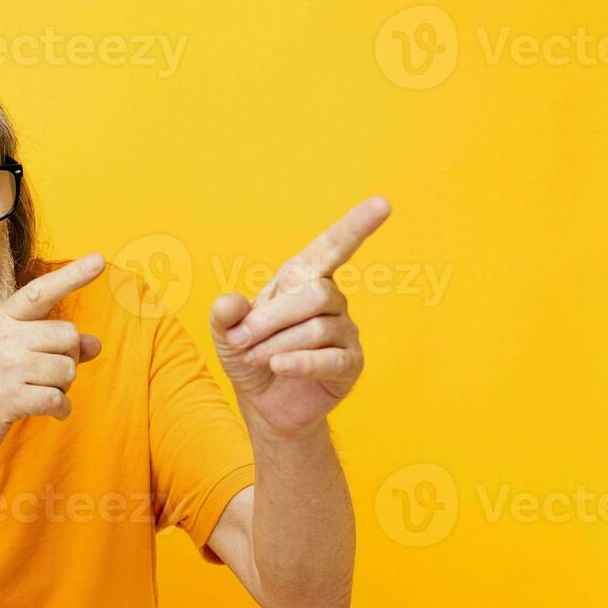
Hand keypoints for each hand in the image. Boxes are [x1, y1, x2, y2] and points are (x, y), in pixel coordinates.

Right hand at [0, 253, 105, 481]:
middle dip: (68, 360)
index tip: (99, 260)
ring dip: (63, 388)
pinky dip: (60, 410)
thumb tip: (96, 344)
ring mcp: (0, 367)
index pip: (39, 292)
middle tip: (47, 378)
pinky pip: (57, 399)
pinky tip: (49, 413)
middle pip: (68, 336)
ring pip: (67, 369)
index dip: (71, 276)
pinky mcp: (5, 398)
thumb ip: (52, 348)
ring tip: (39, 395)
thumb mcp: (9, 361)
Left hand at [211, 198, 390, 435]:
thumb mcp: (227, 334)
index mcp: (304, 279)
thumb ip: (225, 315)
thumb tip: (230, 303)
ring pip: (316, 328)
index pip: (333, 246)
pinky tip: (279, 366)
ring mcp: (345, 331)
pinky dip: (300, 363)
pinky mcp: (351, 364)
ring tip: (258, 359)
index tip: (383, 204)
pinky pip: (330, 359)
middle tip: (242, 340)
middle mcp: (331, 299)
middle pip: (313, 294)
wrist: (264, 402)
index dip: (356, 226)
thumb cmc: (250, 356)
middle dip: (269, 319)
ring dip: (276, 346)